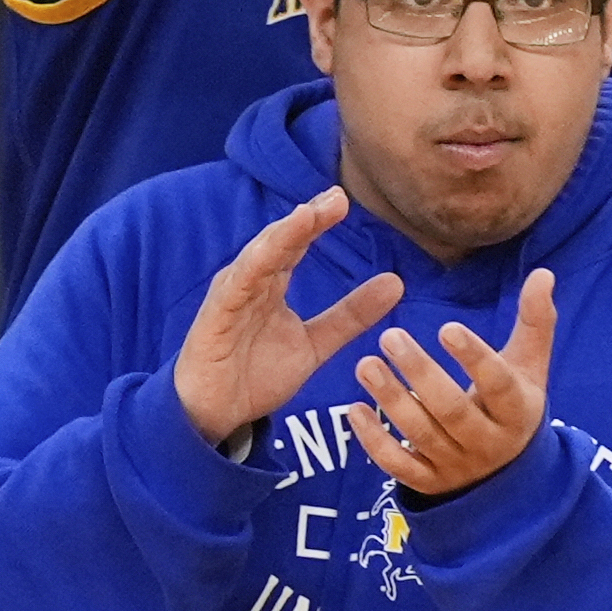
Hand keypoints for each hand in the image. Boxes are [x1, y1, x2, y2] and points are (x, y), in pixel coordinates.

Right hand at [175, 189, 401, 448]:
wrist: (215, 413)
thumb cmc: (256, 373)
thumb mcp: (315, 344)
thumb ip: (351, 315)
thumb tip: (396, 282)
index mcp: (271, 284)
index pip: (297, 245)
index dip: (318, 221)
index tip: (343, 199)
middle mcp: (250, 283)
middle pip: (279, 243)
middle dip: (306, 219)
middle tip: (336, 197)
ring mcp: (231, 298)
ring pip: (257, 259)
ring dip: (281, 236)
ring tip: (307, 215)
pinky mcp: (215, 319)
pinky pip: (235, 289)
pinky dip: (252, 268)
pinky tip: (270, 251)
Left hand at [348, 270, 558, 501]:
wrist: (507, 472)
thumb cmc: (512, 401)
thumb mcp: (529, 365)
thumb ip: (535, 321)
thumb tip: (543, 273)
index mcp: (517, 411)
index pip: (498, 385)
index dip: (474, 358)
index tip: (447, 327)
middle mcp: (489, 443)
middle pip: (453, 411)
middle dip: (420, 374)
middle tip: (389, 336)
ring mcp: (457, 466)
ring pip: (422, 435)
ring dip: (392, 400)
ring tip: (365, 364)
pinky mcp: (429, 482)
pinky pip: (399, 466)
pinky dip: (375, 441)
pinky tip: (355, 409)